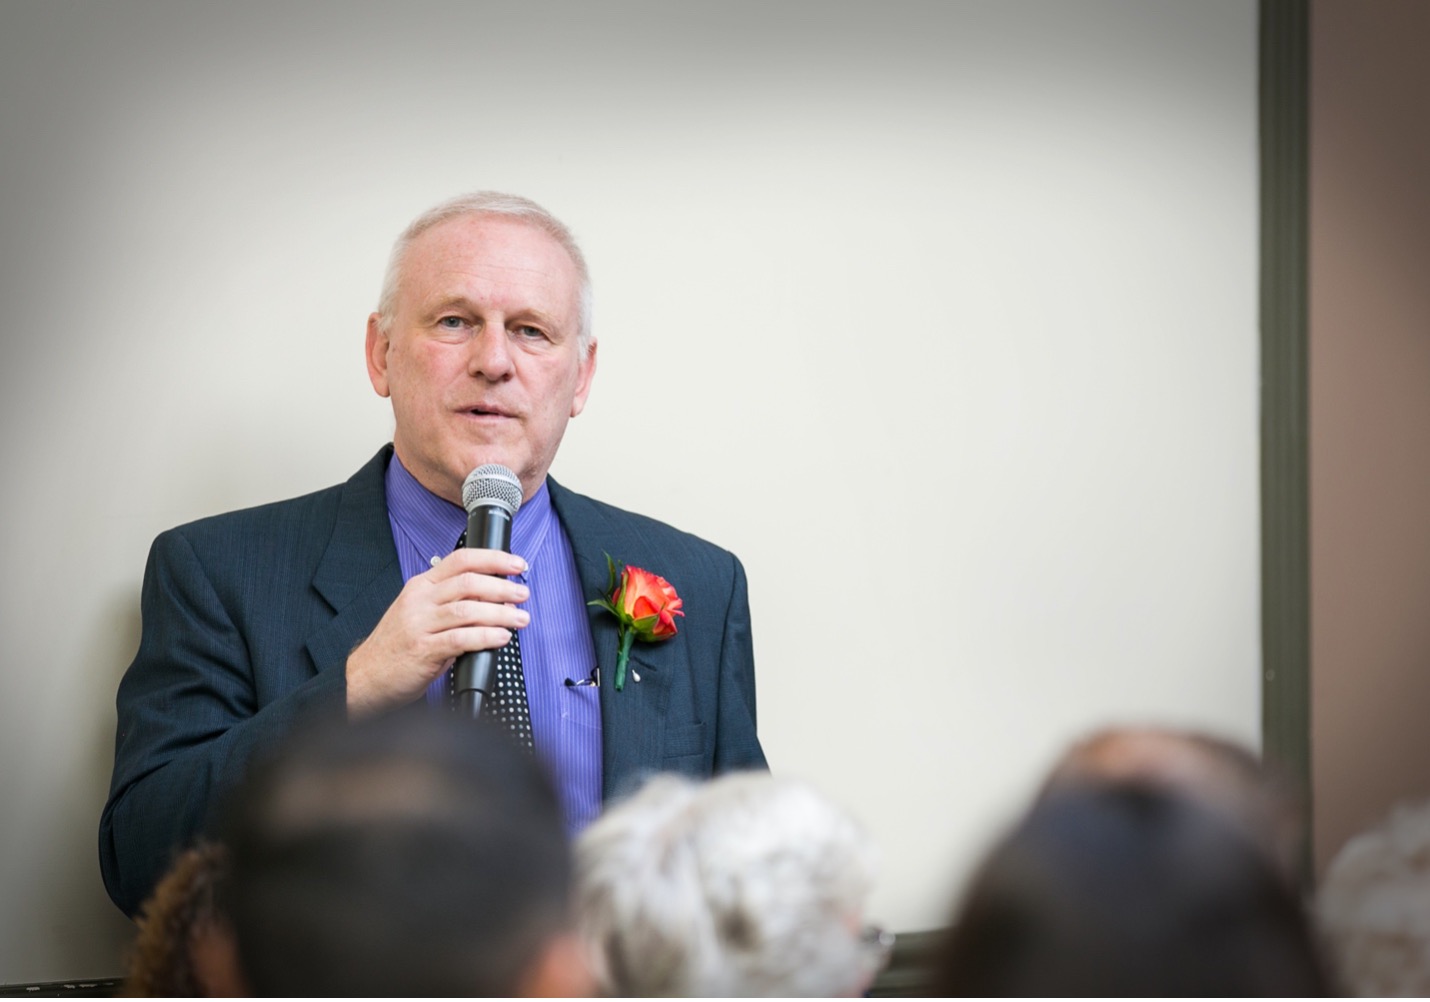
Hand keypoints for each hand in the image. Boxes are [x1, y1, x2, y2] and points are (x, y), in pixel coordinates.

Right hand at [346, 548, 528, 716]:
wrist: (366, 676)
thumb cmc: (398, 646)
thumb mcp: (421, 614)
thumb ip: (453, 604)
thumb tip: (497, 601)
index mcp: (421, 585)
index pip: (461, 559)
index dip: (493, 559)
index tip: (516, 564)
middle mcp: (419, 600)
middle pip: (468, 582)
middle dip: (502, 587)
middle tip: (523, 594)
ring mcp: (419, 624)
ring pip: (468, 609)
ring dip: (500, 613)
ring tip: (520, 618)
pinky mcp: (422, 649)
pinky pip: (461, 638)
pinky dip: (486, 636)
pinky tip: (501, 637)